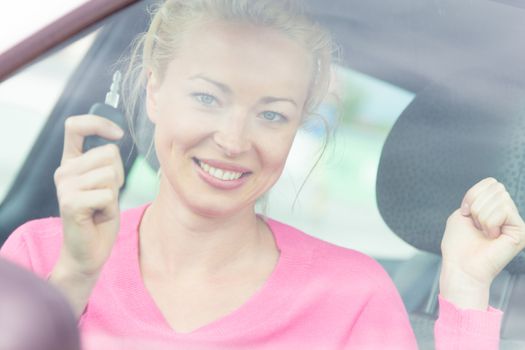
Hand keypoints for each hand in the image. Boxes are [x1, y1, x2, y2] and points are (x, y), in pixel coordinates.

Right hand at [53, 115, 124, 276]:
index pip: (76, 126)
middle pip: (109, 153)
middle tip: (106, 196)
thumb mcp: (106, 182)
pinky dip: (111, 207)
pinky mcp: (71, 203)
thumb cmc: (100, 215)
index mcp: (71, 162)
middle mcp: (64, 171)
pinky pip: (108, 194)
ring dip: (115, 192)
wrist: (89, 250)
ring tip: (102, 206)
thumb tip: (117, 136)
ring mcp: (65, 186)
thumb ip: (107, 161)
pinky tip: (98, 216)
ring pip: (111, 173)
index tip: (118, 134)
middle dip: (119, 175)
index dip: (99, 123)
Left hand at [440, 177, 524, 309]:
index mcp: (494, 209)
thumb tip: (494, 185)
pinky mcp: (521, 231)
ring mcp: (516, 222)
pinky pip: (503, 210)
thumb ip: (478, 197)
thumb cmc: (458, 245)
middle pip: (496, 187)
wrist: (461, 267)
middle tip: (475, 226)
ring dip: (481, 216)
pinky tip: (491, 237)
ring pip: (499, 198)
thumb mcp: (462, 213)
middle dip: (476, 205)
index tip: (466, 214)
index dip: (473, 195)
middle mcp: (508, 214)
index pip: (491, 182)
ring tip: (483, 233)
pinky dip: (489, 222)